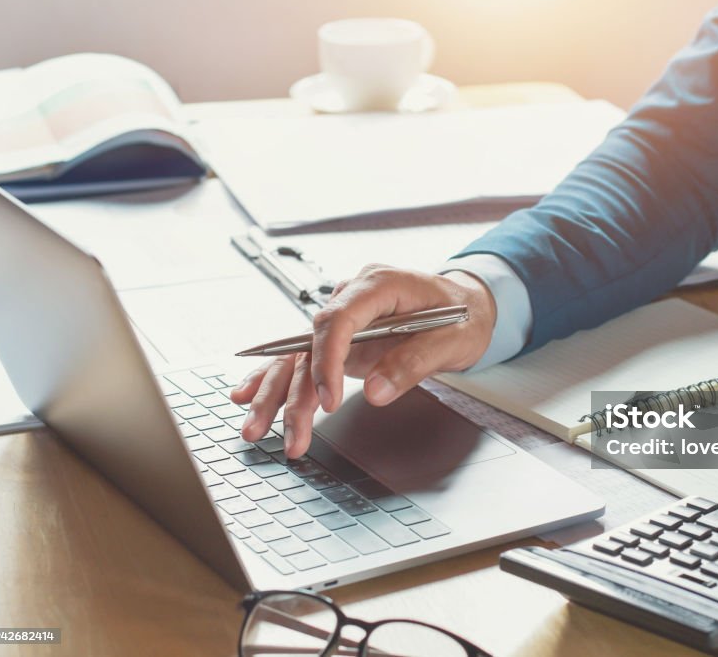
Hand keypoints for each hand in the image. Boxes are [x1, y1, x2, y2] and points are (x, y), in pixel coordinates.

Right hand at [229, 264, 496, 458]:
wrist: (469, 304)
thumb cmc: (464, 315)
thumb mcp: (453, 340)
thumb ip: (413, 363)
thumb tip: (374, 392)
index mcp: (380, 284)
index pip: (337, 319)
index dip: (327, 360)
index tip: (328, 399)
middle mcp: (353, 297)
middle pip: (309, 342)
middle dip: (292, 390)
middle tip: (287, 432)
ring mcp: (345, 318)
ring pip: (299, 355)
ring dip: (276, 394)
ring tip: (256, 429)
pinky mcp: (342, 338)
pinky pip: (303, 357)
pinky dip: (276, 379)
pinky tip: (248, 396)